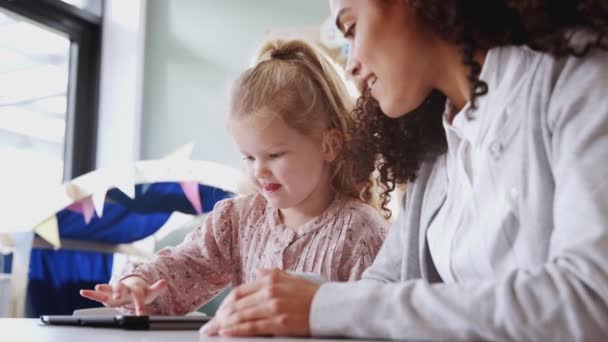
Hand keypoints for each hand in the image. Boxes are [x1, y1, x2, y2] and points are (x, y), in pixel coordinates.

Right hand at [79, 276, 166, 314]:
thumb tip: (165, 282)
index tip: (141, 313)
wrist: (132, 289)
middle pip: (121, 288)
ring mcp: (114, 291)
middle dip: (119, 292)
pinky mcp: (106, 296)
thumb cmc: (141, 292)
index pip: (138, 297)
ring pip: (109, 288)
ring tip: (97, 287)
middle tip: (118, 296)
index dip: (140, 305)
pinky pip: (98, 294)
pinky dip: (90, 293)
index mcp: (135, 290)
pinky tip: (83, 292)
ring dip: (103, 288)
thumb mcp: (150, 292)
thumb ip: (157, 288)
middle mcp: (123, 289)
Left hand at [199, 269, 319, 336]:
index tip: (219, 312)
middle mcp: (270, 291)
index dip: (225, 304)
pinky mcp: (280, 322)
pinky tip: (227, 333)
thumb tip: (258, 274)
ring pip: (241, 316)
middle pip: (236, 304)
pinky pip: (253, 327)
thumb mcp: (291, 277)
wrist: (331, 306)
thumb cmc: (312, 294)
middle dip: (220, 317)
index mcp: (271, 279)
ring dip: (224, 325)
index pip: (240, 291)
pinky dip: (237, 330)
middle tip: (209, 326)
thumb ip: (272, 275)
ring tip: (213, 332)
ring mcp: (274, 307)